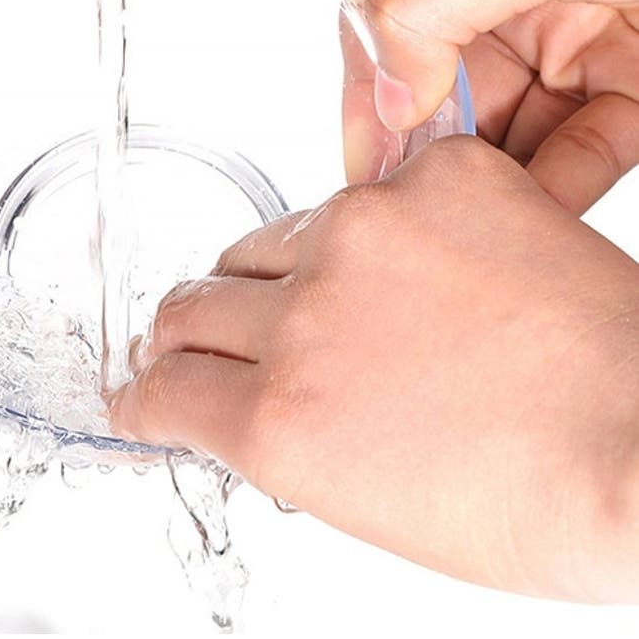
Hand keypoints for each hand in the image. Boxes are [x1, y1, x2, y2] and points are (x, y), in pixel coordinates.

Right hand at [110, 137, 638, 600]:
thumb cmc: (532, 498)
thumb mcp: (362, 499)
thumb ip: (277, 435)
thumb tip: (231, 396)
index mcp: (279, 418)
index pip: (160, 387)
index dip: (143, 390)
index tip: (143, 387)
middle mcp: (304, 316)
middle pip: (188, 302)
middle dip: (184, 331)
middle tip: (205, 339)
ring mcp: (368, 232)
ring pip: (263, 238)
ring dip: (274, 274)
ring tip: (327, 300)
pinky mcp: (436, 175)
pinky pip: (359, 195)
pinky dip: (370, 232)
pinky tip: (416, 265)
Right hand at [342, 0, 638, 213]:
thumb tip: (388, 94)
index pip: (386, 8)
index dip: (369, 84)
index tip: (369, 156)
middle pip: (437, 78)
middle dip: (425, 142)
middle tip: (411, 202)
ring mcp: (575, 37)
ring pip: (500, 127)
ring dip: (481, 175)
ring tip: (462, 220)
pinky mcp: (629, 90)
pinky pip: (569, 154)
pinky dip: (546, 192)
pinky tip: (525, 220)